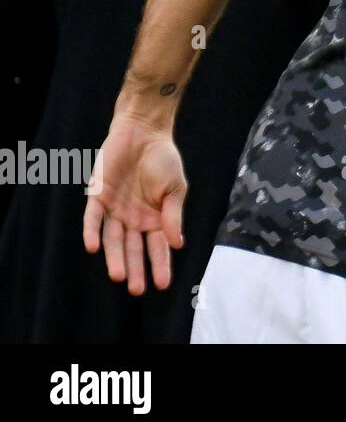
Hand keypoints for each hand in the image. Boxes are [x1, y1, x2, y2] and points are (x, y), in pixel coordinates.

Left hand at [83, 113, 186, 293]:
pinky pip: (92, 219)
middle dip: (135, 268)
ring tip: (119, 276)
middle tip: (137, 289)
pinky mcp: (97, 197)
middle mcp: (134, 219)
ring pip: (113, 240)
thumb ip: (174, 215)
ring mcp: (115, 209)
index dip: (160, 264)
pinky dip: (92, 233)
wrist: (143, 132)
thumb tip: (177, 244)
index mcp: (155, 218)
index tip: (163, 284)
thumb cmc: (163, 159)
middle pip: (132, 249)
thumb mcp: (176, 188)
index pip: (157, 247)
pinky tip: (94, 247)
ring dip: (114, 258)